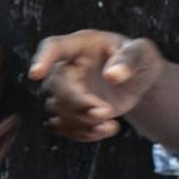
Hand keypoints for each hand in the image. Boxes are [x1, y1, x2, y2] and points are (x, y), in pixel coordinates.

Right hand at [26, 30, 161, 143]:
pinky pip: (63, 127)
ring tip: (111, 125)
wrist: (137, 82)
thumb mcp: (143, 53)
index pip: (54, 46)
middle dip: (78, 103)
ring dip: (82, 122)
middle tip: (106, 112)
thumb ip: (130, 59)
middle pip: (55, 86)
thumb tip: (112, 75)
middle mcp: (66, 67)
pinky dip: (82, 134)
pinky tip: (105, 130)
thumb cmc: (138, 60)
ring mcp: (65, 91)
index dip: (42, 59)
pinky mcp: (68, 112)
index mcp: (80, 45)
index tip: (35, 74)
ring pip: (57, 109)